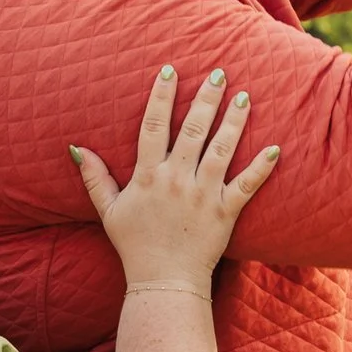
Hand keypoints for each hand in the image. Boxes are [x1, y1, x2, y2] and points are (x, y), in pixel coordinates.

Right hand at [71, 65, 279, 292]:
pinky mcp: (225, 212)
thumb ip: (94, 178)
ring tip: (245, 97)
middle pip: (193, 129)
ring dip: (234, 121)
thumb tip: (77, 149)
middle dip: (207, 98)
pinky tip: (275, 148)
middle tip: (220, 73)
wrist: (163, 281)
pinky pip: (247, 185)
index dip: (162, 96)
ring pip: (221, 149)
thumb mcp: (108, 210)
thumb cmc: (134, 246)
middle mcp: (176, 179)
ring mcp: (203, 194)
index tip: (172, 70)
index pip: (153, 125)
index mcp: (147, 176)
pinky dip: (262, 167)